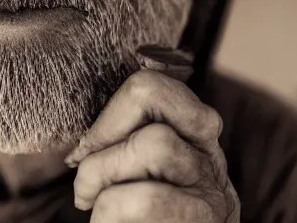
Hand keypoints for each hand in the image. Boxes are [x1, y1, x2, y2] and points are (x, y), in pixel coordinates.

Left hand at [65, 69, 238, 222]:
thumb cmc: (136, 218)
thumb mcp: (131, 169)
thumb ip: (123, 139)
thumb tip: (85, 138)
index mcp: (192, 136)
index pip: (153, 87)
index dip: (111, 113)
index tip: (90, 146)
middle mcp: (210, 162)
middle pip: (153, 122)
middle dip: (104, 150)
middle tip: (88, 181)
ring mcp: (211, 199)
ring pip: (154, 146)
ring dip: (103, 177)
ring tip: (96, 204)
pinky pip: (142, 198)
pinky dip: (108, 212)